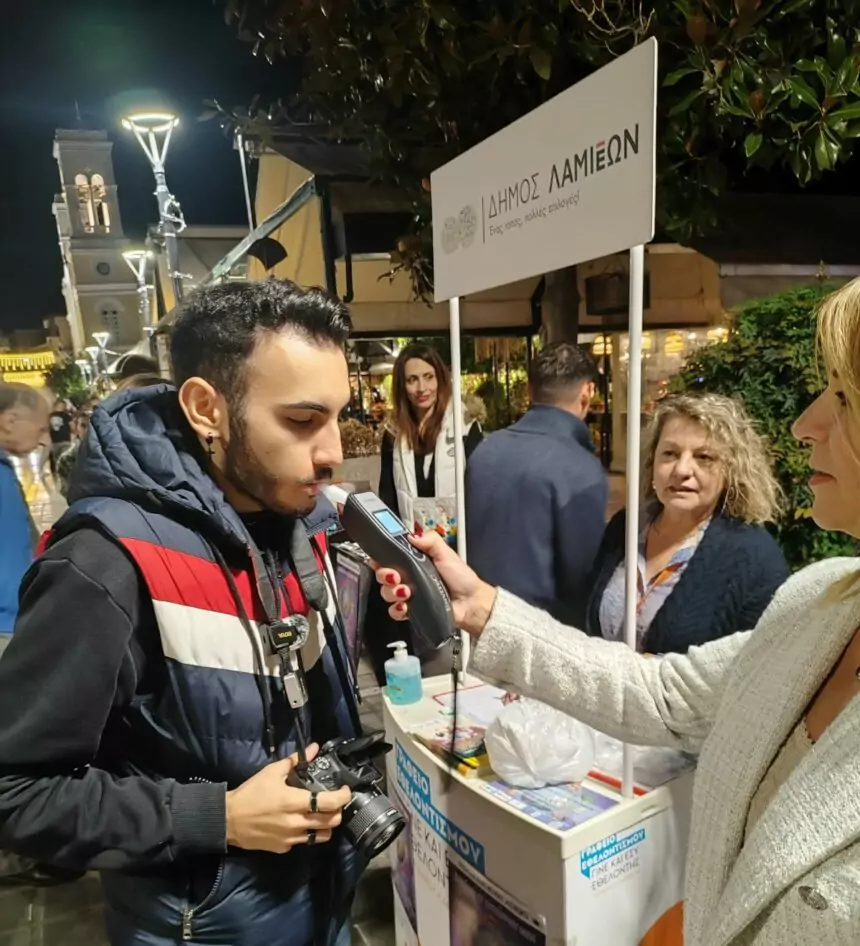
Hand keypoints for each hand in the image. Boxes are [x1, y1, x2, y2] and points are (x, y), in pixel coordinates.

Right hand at [225, 744, 350, 853]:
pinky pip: (303, 842)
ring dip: (325, 825)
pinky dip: (306, 833)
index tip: (345, 790)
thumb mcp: (272, 772)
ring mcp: (291, 838)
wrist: (228, 820)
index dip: (343, 796)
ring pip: (321, 836)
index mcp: (295, 802)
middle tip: (333, 803)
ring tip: (320, 815)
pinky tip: (299, 824)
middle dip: (338, 811)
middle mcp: (297, 823)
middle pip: (331, 822)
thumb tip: (314, 748)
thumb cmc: (251, 793)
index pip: (330, 803)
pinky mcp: (284, 848)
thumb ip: (295, 761)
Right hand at [373, 531, 496, 637]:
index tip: (380, 559)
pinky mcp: (412, 611)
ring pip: (386, 593)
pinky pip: (394, 611)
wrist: (471, 603)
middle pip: (384, 575)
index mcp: (415, 561)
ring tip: (406, 592)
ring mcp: (410, 595)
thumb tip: (411, 535)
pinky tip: (405, 606)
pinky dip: (397, 610)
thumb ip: (430, 540)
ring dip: (392, 592)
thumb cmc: (462, 578)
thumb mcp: (447, 553)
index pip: (391, 557)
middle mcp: (410, 577)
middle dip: (385, 575)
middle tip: (396, 576)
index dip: (381, 558)